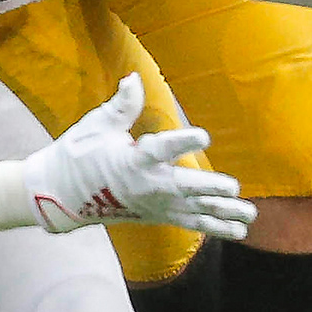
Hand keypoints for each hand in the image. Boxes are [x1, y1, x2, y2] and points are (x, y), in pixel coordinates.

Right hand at [24, 76, 256, 238]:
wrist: (60, 196)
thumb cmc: (78, 155)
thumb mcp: (96, 126)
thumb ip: (121, 106)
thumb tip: (135, 79)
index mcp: (131, 160)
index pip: (159, 149)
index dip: (182, 142)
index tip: (203, 136)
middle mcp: (145, 186)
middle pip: (183, 188)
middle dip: (210, 189)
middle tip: (235, 189)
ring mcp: (152, 205)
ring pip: (193, 211)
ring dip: (222, 214)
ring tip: (250, 217)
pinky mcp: (156, 216)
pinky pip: (189, 224)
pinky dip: (214, 228)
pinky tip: (237, 232)